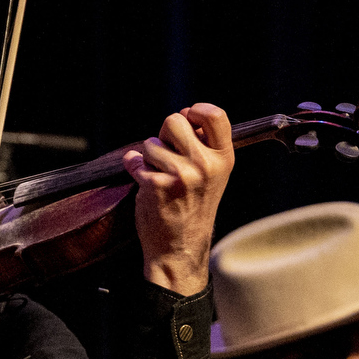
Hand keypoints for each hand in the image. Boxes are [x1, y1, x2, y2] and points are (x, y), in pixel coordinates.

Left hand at [125, 104, 234, 296]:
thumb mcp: (211, 175)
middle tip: (168, 155)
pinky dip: (135, 169)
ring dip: (149, 156)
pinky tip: (147, 185)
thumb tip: (186, 114)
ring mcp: (181, 175)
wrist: (180, 247)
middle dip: (165, 134)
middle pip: (174, 120)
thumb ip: (203, 145)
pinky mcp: (157, 185)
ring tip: (161, 176)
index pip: (214, 115)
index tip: (187, 118)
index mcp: (223, 159)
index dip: (195, 110)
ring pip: (151, 142)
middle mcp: (205, 165)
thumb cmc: (193, 207)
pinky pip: (136, 161)